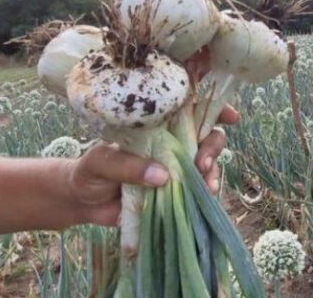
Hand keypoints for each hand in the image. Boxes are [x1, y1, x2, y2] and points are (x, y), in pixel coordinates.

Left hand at [64, 105, 238, 226]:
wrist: (82, 203)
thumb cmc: (89, 172)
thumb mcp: (100, 162)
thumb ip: (127, 165)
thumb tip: (162, 175)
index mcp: (156, 125)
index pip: (189, 109)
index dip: (214, 108)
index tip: (230, 116)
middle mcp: (171, 142)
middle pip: (207, 135)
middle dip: (213, 146)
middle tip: (202, 163)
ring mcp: (176, 167)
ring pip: (207, 162)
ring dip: (213, 171)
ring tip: (206, 185)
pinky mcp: (176, 191)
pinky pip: (199, 188)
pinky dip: (206, 191)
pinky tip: (206, 195)